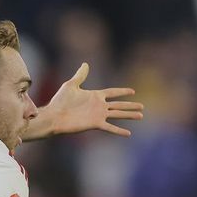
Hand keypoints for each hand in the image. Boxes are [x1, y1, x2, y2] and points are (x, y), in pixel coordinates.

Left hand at [28, 63, 143, 138]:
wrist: (54, 116)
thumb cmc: (60, 101)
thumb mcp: (71, 85)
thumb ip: (80, 76)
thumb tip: (86, 64)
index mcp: (95, 96)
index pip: (112, 93)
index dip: (122, 91)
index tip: (132, 91)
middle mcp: (99, 106)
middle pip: (119, 105)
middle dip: (130, 105)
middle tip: (142, 106)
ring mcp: (98, 115)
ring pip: (118, 114)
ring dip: (129, 115)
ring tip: (140, 115)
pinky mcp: (95, 124)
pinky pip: (110, 127)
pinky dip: (119, 130)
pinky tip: (128, 133)